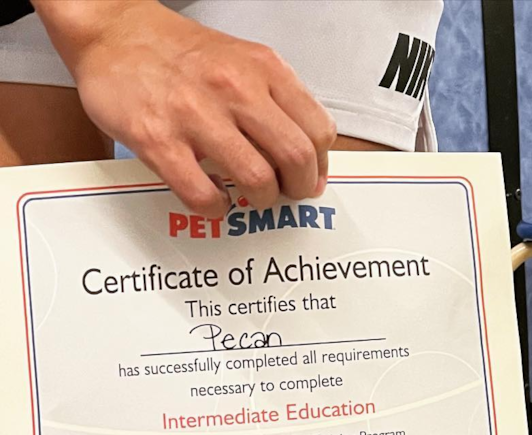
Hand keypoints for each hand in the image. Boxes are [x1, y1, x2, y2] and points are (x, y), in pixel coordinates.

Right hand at [36, 0, 336, 216]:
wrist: (112, 31)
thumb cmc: (181, 54)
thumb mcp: (243, 61)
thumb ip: (278, 102)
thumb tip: (307, 158)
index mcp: (262, 69)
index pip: (318, 131)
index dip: (319, 165)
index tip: (309, 177)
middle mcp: (233, 88)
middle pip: (296, 158)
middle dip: (298, 188)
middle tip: (285, 194)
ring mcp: (194, 115)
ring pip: (258, 180)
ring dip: (261, 200)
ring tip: (251, 196)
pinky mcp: (157, 140)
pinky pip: (202, 194)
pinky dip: (216, 207)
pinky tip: (214, 198)